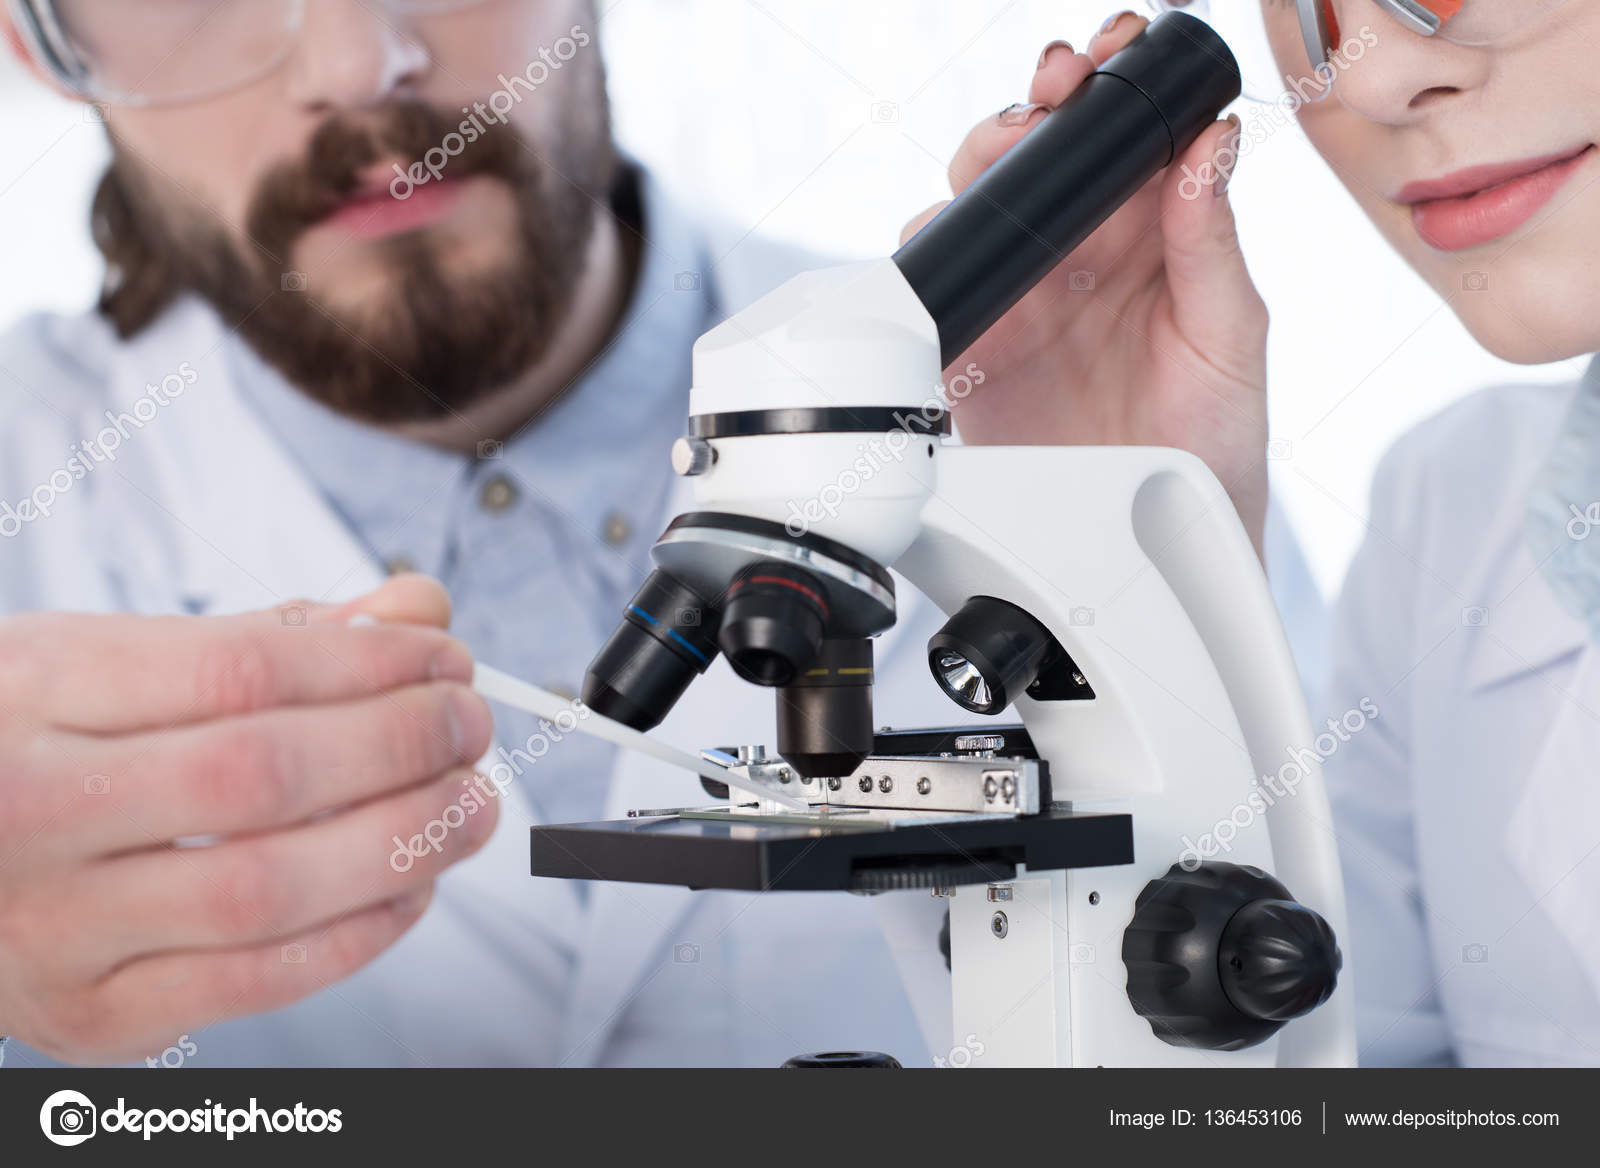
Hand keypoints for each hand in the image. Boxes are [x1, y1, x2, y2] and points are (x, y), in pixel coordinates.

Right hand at [0, 575, 497, 1064]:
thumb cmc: (22, 747)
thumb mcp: (107, 660)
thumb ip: (266, 639)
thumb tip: (413, 612)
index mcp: (38, 692)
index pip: (241, 670)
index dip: (372, 663)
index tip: (444, 656)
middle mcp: (34, 809)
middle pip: (263, 776)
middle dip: (402, 745)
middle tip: (468, 726)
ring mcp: (57, 925)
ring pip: (269, 890)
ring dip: (404, 843)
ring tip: (469, 805)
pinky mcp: (94, 1012)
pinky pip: (258, 981)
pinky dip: (359, 933)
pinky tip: (410, 888)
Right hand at [903, 11, 1269, 548]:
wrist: (1158, 548)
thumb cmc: (1215, 445)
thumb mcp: (1232, 338)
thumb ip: (1212, 244)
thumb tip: (1210, 145)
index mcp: (1153, 235)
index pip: (1125, 138)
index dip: (1113, 85)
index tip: (1112, 57)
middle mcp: (1082, 257)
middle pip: (1039, 156)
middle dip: (1034, 107)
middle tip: (1050, 93)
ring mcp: (1024, 299)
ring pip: (980, 205)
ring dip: (980, 166)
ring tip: (1001, 162)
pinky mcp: (974, 350)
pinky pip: (936, 288)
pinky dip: (929, 259)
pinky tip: (953, 253)